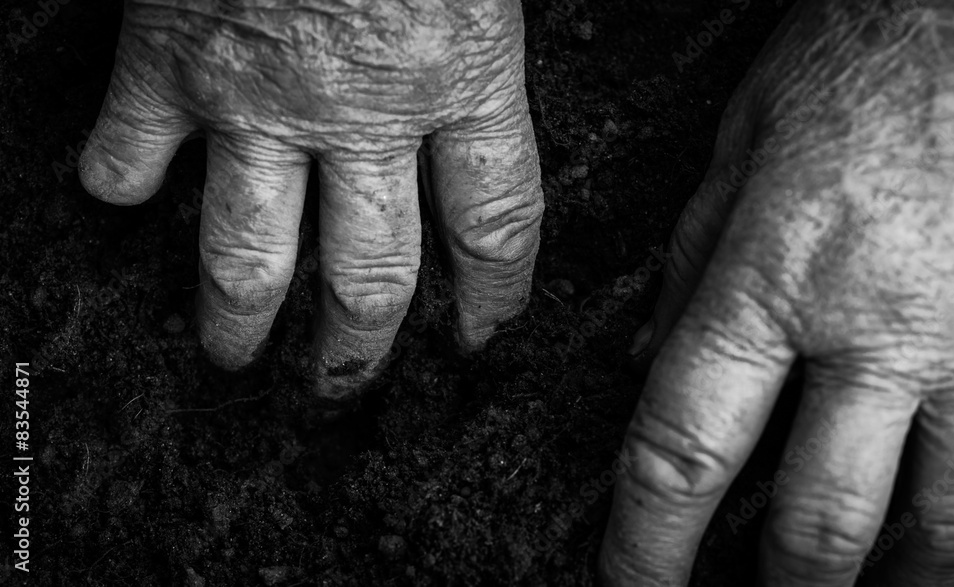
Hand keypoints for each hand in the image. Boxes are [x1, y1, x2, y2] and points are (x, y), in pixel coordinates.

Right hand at [79, 0, 542, 399]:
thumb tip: (491, 92)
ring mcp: (256, 96)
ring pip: (248, 257)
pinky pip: (131, 153)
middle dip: (360, 348)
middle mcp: (359, 109)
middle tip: (346, 383)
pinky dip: (116, 182)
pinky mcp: (167, 61)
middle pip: (372, 277)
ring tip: (234, 355)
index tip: (482, 335)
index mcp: (458, 72)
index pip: (495, 227)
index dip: (494, 297)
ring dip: (239, 319)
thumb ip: (488, 37)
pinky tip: (116, 201)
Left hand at [602, 0, 953, 584]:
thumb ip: (691, 265)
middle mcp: (878, 331)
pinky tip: (951, 543)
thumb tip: (645, 362)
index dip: (647, 546)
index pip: (683, 450)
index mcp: (773, 280)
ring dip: (888, 581)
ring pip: (942, 522)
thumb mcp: (740, 145)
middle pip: (815, 520)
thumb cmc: (867, 55)